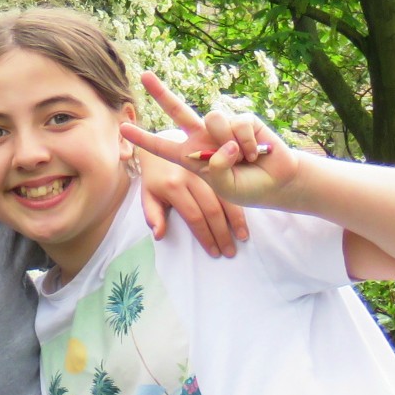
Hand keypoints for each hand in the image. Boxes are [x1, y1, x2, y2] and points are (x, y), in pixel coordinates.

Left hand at [123, 72, 300, 209]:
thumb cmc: (245, 187)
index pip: (162, 147)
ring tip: (241, 159)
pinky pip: (238, 125)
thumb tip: (223, 145)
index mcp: (190, 156)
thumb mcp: (223, 187)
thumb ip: (216, 169)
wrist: (275, 182)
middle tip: (144, 75)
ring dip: (228, 142)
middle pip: (178, 110)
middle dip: (161, 93)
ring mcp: (222, 127)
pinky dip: (247, 143)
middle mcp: (203, 136)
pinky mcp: (243, 120)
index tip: (123, 128)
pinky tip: (255, 153)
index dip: (143, 138)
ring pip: (213, 119)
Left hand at [136, 143, 249, 257]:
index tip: (213, 253)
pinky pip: (233, 183)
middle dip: (222, 234)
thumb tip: (159, 235)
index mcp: (173, 185)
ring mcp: (206, 165)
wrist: (162, 140)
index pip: (193, 216)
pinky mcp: (216, 158)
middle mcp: (191, 173)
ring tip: (242, 238)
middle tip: (230, 253)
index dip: (204, 237)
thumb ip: (153, 215)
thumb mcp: (149, 195)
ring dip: (236, 220)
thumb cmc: (156, 175)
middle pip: (212, 209)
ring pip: (226, 195)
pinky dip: (240, 200)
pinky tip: (246, 214)